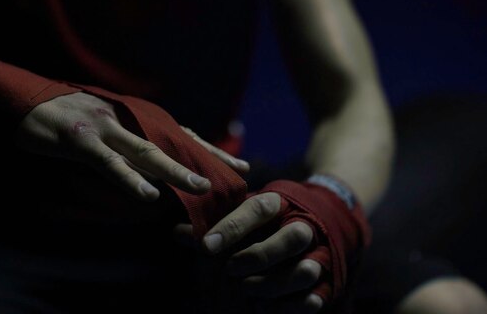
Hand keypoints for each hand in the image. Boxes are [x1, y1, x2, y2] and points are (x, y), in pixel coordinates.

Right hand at [15, 92, 248, 200]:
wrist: (20, 98)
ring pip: (146, 151)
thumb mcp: (102, 127)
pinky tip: (147, 195)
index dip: (211, 150)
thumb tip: (152, 172)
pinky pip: (109, 162)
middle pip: (173, 140)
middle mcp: (126, 119)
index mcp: (133, 117)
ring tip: (200, 187)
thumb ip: (128, 143)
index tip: (239, 164)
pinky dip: (129, 179)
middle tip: (237, 174)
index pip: (180, 134)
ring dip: (174, 170)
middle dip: (206, 159)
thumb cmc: (63, 118)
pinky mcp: (80, 139)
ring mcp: (104, 127)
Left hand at [175, 192, 323, 312]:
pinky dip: (292, 306)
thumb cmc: (265, 223)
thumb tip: (179, 232)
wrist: (316, 220)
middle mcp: (304, 225)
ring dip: (274, 284)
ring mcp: (320, 252)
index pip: (258, 208)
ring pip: (306, 268)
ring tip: (248, 291)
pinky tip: (267, 305)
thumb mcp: (240, 219)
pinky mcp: (327, 280)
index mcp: (280, 204)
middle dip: (259, 256)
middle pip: (293, 237)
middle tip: (231, 269)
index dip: (233, 226)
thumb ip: (214, 227)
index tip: (207, 245)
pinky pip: (315, 296)